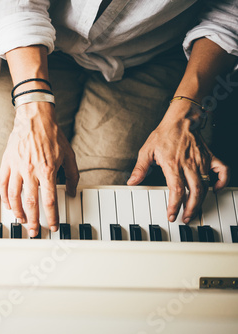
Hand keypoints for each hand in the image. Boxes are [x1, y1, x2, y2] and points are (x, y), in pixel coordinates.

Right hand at [0, 102, 78, 236]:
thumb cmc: (52, 135)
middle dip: (33, 220)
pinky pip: (2, 184)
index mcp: (47, 171)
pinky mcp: (7, 162)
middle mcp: (31, 171)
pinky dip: (4, 197)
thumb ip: (72, 176)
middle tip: (34, 231)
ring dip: (17, 211)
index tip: (53, 226)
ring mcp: (17, 167)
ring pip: (14, 196)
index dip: (52, 217)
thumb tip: (72, 192)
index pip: (49, 201)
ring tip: (21, 220)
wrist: (35, 118)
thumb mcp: (68, 155)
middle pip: (31, 203)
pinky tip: (8, 205)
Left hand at [128, 100, 228, 222]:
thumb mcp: (146, 151)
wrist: (180, 120)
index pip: (177, 190)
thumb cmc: (163, 135)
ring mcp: (202, 161)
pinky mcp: (210, 157)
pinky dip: (222, 181)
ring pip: (206, 185)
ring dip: (202, 201)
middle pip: (194, 192)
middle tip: (185, 218)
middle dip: (190, 208)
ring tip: (194, 211)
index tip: (171, 215)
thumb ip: (140, 168)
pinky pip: (222, 170)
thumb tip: (132, 182)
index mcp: (173, 164)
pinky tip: (216, 189)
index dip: (174, 205)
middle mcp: (189, 165)